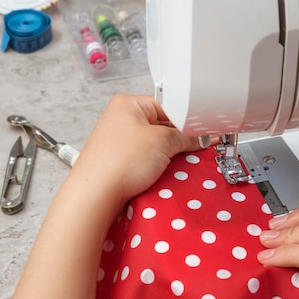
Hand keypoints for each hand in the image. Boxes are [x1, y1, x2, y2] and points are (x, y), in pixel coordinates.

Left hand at [69, 94, 203, 214]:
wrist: (96, 194)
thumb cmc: (117, 162)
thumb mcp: (162, 141)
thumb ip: (185, 137)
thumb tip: (199, 137)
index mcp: (128, 104)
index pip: (168, 105)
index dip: (188, 119)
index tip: (203, 131)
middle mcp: (122, 120)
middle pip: (163, 125)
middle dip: (179, 138)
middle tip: (193, 147)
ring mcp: (120, 141)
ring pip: (157, 144)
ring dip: (169, 154)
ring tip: (176, 162)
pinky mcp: (121, 161)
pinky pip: (148, 159)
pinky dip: (159, 166)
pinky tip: (164, 172)